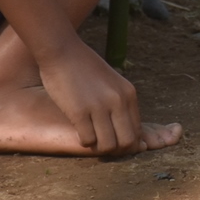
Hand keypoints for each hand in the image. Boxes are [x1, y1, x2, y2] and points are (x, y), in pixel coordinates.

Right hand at [37, 38, 142, 153]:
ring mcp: (100, 107)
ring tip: (90, 137)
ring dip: (99, 147)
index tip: (113, 138)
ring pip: (108, 146)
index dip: (126, 140)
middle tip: (103, 142)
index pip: (137, 130)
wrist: (63, 50)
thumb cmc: (84, 66)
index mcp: (129, 94)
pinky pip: (88, 140)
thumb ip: (119, 101)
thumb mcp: (112, 81)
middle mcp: (118, 101)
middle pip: (127, 142)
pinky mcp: (79, 112)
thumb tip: (122, 127)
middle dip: (116, 149)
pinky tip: (79, 131)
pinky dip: (84, 141)